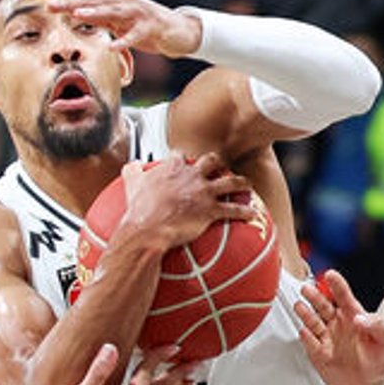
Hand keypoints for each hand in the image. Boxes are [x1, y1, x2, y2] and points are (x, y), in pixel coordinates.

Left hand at [46, 0, 202, 57]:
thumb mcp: (122, 24)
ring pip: (114, 12)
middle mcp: (126, 3)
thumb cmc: (148, 29)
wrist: (181, 32)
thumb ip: (103, 20)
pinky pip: (135, 34)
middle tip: (53, 6)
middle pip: (96, 3)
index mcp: (117, 2)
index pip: (88, 1)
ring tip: (78, 15)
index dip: (68, 3)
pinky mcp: (152, 27)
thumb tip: (80, 17)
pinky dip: (124, 41)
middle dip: (73, 4)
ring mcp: (139, 13)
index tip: (48, 6)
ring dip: (95, 12)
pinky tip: (113, 47)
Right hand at [115, 153, 254, 251]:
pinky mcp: (211, 210)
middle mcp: (192, 175)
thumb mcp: (131, 184)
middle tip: (220, 167)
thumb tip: (132, 166)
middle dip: (217, 163)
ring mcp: (204, 192)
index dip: (184, 158)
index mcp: (173, 168)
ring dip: (240, 182)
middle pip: (211, 162)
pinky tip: (252, 214)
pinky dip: (244, 212)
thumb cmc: (139, 209)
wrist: (148, 228)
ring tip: (246, 184)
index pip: (181, 156)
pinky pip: (233, 210)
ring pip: (229, 182)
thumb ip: (132, 171)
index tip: (185, 161)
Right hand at [293, 268, 383, 384]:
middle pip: (323, 305)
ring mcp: (326, 337)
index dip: (337, 285)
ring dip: (305, 313)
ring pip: (312, 321)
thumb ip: (378, 326)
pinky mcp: (318, 353)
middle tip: (307, 288)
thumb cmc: (379, 360)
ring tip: (299, 306)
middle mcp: (337, 323)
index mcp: (354, 315)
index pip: (344, 296)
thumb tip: (360, 317)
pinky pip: (310, 343)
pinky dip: (306, 337)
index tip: (330, 274)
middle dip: (314, 296)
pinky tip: (304, 331)